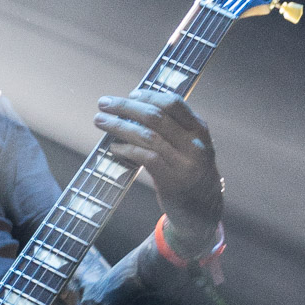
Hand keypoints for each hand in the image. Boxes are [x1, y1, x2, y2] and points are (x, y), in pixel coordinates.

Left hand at [94, 89, 222, 249]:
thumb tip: (135, 107)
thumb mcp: (191, 146)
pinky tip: (113, 147)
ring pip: (147, 136)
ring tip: (100, 121)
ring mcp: (184, 162)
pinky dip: (126, 149)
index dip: (149, 96)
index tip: (131, 94)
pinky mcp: (173, 180)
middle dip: (126, 107)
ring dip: (119, 126)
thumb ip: (173, 128)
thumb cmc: (190, 171)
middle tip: (104, 103)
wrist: (204, 209)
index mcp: (199, 129)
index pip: (173, 103)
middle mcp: (194, 143)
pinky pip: (145, 158)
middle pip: (155, 117)